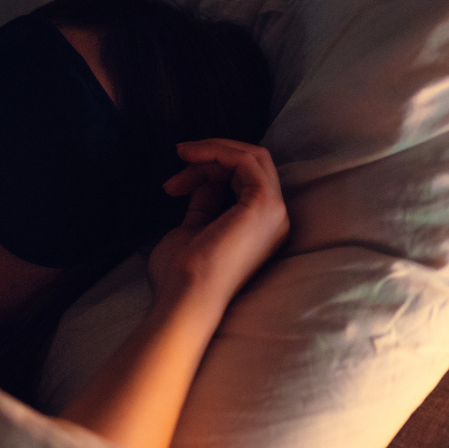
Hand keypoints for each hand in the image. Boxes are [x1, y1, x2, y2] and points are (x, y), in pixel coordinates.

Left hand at [149, 138, 288, 311]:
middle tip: (180, 155)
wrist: (184, 297)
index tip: (173, 183)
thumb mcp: (194, 227)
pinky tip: (190, 158)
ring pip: (252, 157)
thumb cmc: (182, 274)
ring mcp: (273, 211)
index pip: (244, 180)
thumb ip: (204, 203)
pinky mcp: (263, 203)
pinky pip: (245, 160)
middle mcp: (275, 219)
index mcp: (261, 227)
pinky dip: (217, 152)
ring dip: (213, 150)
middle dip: (213, 154)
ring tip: (181, 155)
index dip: (208, 170)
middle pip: (252, 164)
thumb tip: (202, 179)